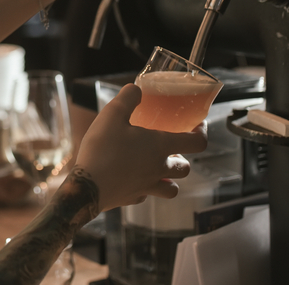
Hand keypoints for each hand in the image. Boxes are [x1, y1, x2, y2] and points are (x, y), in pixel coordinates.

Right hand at [75, 84, 207, 210]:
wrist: (86, 187)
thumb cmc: (102, 150)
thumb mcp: (111, 115)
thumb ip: (127, 98)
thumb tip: (136, 89)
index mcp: (160, 146)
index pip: (197, 143)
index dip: (202, 133)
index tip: (198, 127)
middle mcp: (159, 168)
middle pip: (186, 168)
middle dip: (182, 158)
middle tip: (170, 149)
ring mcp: (148, 187)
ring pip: (172, 189)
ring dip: (170, 179)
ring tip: (158, 169)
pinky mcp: (133, 198)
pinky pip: (147, 195)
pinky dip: (146, 189)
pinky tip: (133, 180)